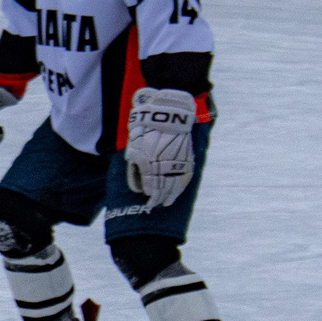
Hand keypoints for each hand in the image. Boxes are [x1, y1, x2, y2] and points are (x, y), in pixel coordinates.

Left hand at [124, 87, 195, 207]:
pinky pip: (185, 176)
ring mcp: (178, 161)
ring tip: (167, 202)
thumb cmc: (145, 131)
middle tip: (157, 205)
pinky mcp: (187, 157)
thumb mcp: (134, 148)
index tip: (149, 203)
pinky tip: (178, 191)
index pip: (151, 186)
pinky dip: (181, 186)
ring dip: (171, 195)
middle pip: (164, 187)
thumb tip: (137, 185)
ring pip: (176, 184)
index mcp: (150, 163)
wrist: (166, 115)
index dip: (151, 196)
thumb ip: (135, 168)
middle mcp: (165, 164)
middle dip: (160, 198)